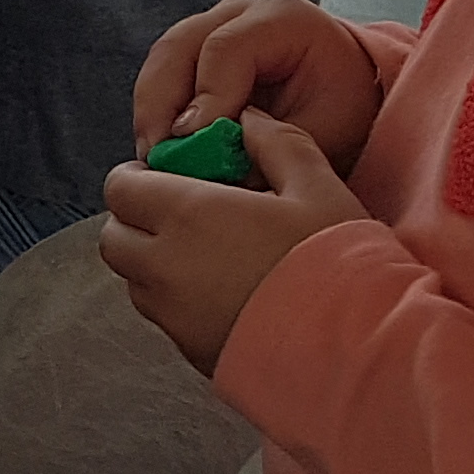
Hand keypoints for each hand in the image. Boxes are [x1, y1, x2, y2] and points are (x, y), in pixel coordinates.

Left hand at [99, 110, 367, 376]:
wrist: (358, 351)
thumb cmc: (340, 264)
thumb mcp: (317, 187)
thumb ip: (276, 142)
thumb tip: (247, 120)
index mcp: (187, 215)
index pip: (120, 188)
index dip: (139, 177)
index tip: (172, 176)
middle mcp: (164, 267)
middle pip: (115, 236)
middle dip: (138, 220)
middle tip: (183, 214)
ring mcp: (172, 316)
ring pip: (134, 280)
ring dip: (153, 262)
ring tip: (208, 255)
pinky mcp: (189, 353)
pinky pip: (162, 318)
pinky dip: (175, 301)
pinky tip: (226, 293)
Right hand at [131, 0, 385, 172]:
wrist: (347, 85)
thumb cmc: (344, 105)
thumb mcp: (327, 130)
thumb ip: (274, 148)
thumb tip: (216, 175)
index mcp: (282, 19)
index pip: (226, 49)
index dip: (205, 96)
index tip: (191, 142)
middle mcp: (238, 11)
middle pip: (177, 48)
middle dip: (159, 106)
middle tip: (155, 157)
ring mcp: (211, 24)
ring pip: (160, 61)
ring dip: (151, 113)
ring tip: (153, 161)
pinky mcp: (193, 48)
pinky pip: (161, 77)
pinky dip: (156, 115)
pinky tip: (161, 151)